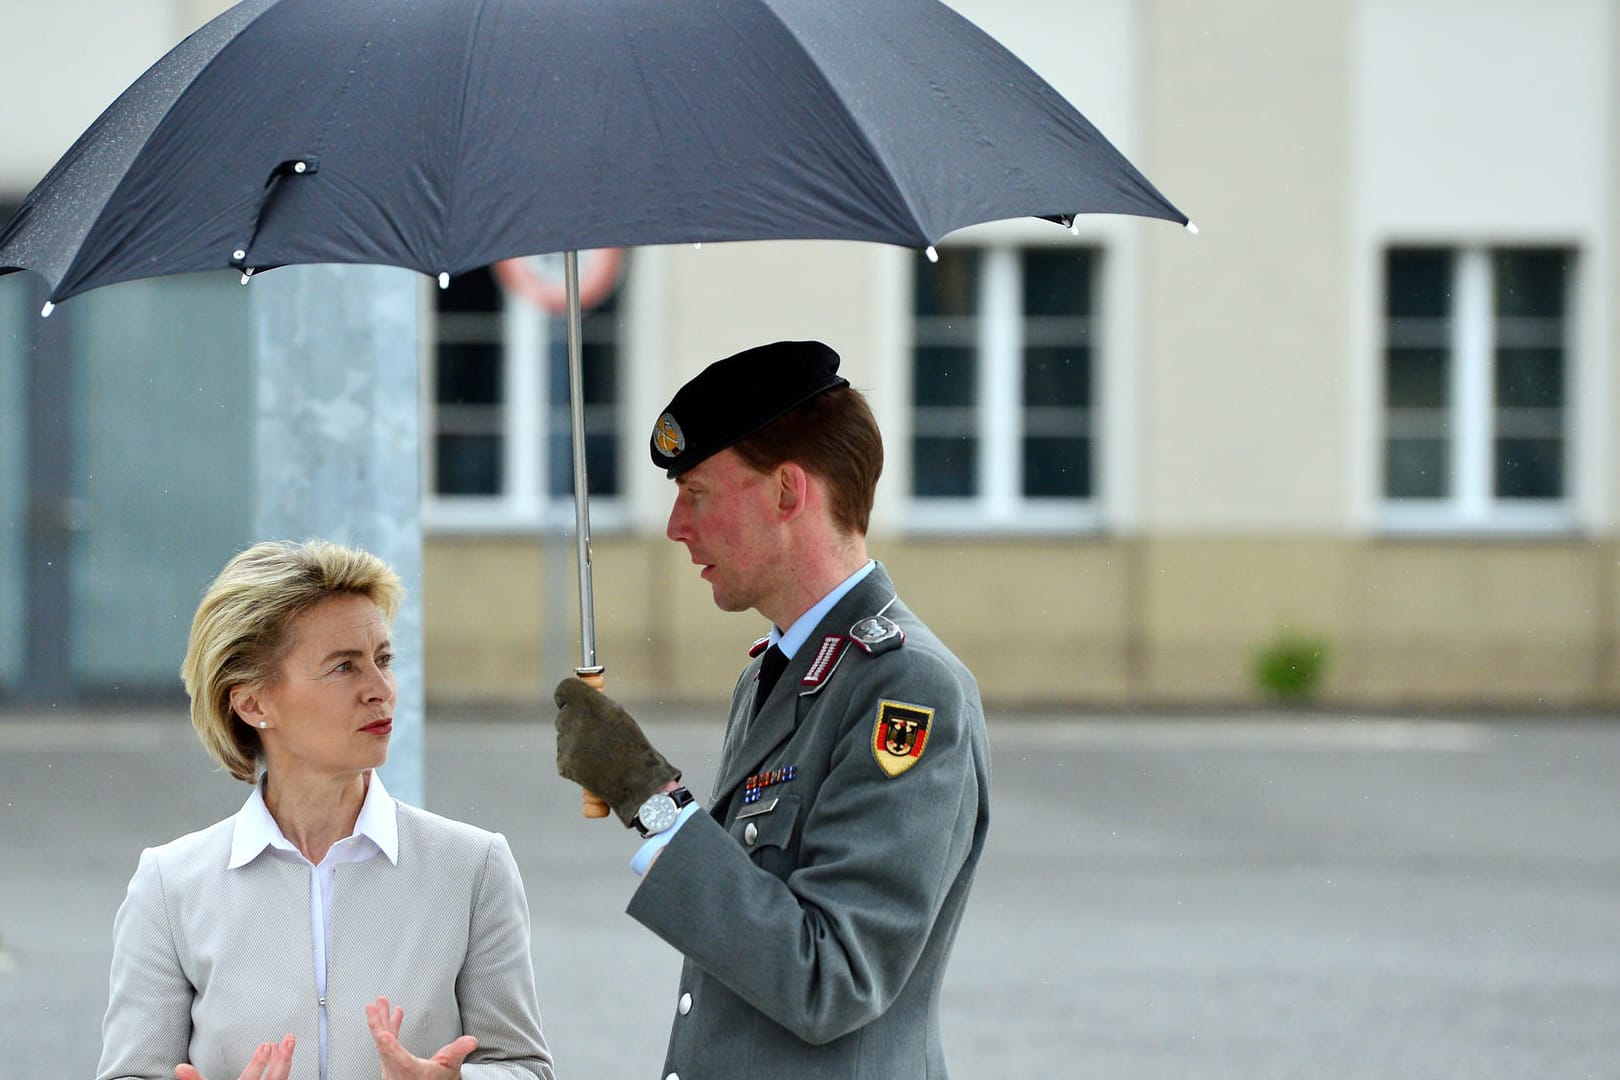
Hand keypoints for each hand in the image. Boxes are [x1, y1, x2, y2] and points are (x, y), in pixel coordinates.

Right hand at [175, 1034, 294, 1079]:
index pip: (250, 1079)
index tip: (267, 1045)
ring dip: (286, 1063)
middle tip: (288, 1041)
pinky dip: (284, 1073)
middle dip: (281, 1059)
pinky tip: (286, 1065)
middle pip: (273, 1079)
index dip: (259, 1062)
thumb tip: (181, 1068)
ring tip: (288, 1046)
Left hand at [366, 997, 477, 1078]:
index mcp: (407, 1068)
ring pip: (382, 1041)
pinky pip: (387, 1043)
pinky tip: (395, 1017)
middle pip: (382, 1042)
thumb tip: (470, 1041)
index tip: (381, 1031)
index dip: (386, 1041)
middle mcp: (394, 1068)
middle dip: (378, 1021)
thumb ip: (458, 1051)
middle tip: (373, 1006)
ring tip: (381, 1004)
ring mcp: (390, 1067)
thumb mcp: (450, 1067)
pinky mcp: (391, 1064)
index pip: (393, 1053)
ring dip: (381, 1021)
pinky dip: (390, 1028)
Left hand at [554, 676, 678, 827]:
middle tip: (595, 733)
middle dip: (575, 721)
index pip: (565, 689)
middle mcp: (574, 720)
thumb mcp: (618, 715)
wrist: (637, 781)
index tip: (573, 701)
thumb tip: (578, 699)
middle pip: (564, 715)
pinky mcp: (564, 763)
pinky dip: (576, 761)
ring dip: (577, 742)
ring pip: (564, 737)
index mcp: (589, 703)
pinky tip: (594, 766)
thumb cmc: (632, 746)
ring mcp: (567, 743)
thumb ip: (595, 705)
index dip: (568, 696)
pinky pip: (565, 756)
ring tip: (601, 753)